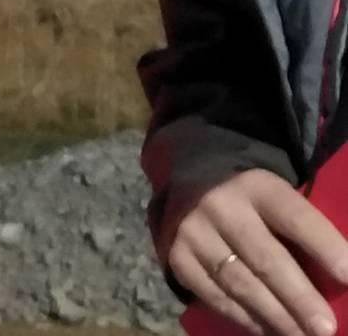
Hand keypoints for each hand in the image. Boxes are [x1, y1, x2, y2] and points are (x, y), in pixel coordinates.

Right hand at [161, 168, 347, 335]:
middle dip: (300, 298)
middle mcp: (221, 207)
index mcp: (258, 187)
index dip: (326, 249)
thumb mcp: (279, 201)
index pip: (296, 219)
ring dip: (276, 316)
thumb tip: (339, 278)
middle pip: (266, 259)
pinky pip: (214, 295)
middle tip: (325, 328)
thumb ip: (305, 233)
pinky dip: (244, 317)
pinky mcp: (177, 257)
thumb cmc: (255, 205)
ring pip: (240, 283)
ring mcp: (194, 233)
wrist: (192, 188)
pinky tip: (268, 330)